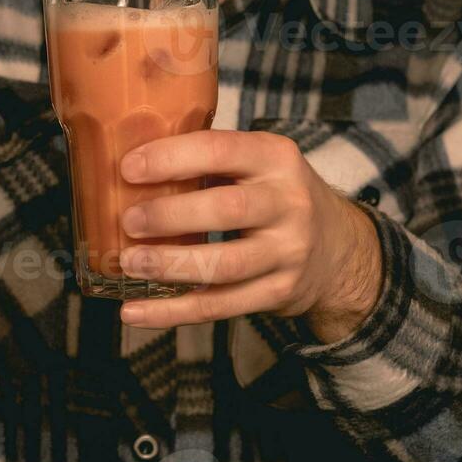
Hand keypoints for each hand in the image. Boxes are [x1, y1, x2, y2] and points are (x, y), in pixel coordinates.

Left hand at [115, 130, 382, 340]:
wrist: (338, 247)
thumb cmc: (273, 195)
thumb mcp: (257, 163)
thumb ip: (208, 159)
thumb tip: (123, 163)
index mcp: (275, 157)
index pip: (220, 150)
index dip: (171, 158)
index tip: (127, 168)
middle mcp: (288, 203)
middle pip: (226, 210)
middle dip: (171, 216)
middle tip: (128, 220)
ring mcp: (288, 252)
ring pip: (225, 265)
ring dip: (171, 266)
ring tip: (128, 264)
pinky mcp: (278, 293)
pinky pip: (220, 307)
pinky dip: (172, 311)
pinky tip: (134, 311)